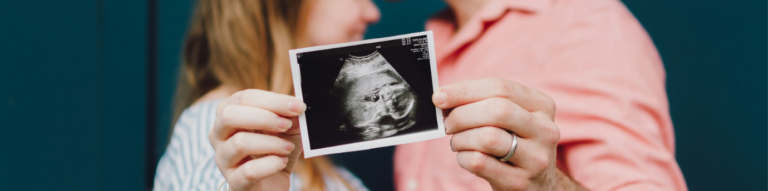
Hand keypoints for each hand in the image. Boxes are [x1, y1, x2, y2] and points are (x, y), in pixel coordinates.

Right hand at [209, 89, 305, 190]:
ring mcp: (223, 160)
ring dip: (271, 143)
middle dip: (264, 117)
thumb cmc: (275, 151)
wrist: (272, 186)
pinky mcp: (234, 182)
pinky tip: (282, 162)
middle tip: (286, 125)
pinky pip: (249, 171)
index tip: (298, 106)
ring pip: (240, 143)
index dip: (273, 100)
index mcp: (229, 115)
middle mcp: (219, 135)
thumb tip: (297, 106)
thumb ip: (291, 117)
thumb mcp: (287, 130)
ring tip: (288, 148)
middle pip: (229, 115)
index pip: (244, 98)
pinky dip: (271, 165)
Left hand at [435, 78, 585, 189]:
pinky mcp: (520, 182)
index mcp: (542, 106)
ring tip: (457, 142)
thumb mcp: (511, 120)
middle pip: (497, 110)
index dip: (465, 90)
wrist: (538, 185)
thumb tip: (443, 96)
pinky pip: (480, 163)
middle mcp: (545, 130)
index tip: (439, 96)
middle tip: (447, 124)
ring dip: (461, 139)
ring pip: (487, 138)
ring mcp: (536, 159)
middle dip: (462, 115)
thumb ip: (483, 103)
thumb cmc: (514, 144)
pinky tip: (465, 157)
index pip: (501, 88)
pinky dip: (463, 158)